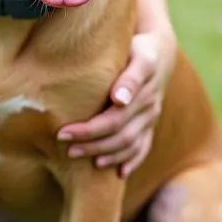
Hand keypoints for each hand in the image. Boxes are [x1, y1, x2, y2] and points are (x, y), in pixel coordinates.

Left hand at [57, 28, 176, 177]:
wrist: (158, 52)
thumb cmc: (136, 47)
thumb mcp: (136, 53)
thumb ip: (129, 76)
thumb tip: (119, 100)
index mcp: (142, 90)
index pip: (113, 117)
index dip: (88, 129)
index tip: (63, 133)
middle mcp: (149, 105)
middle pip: (119, 133)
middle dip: (90, 142)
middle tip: (64, 145)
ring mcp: (151, 117)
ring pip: (130, 143)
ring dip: (105, 154)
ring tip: (80, 157)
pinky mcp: (151, 124)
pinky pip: (144, 147)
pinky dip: (132, 161)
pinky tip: (119, 173)